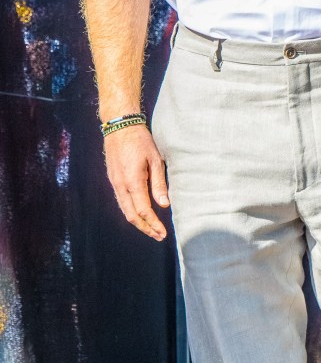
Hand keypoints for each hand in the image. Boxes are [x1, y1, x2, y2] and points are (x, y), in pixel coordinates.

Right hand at [103, 124, 169, 240]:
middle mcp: (121, 186)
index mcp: (133, 182)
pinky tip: (140, 213)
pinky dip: (131, 212)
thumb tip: (164, 204)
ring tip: (151, 229)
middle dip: (145, 228)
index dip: (153, 224)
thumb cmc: (141, 141)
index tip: (163, 233)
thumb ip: (159, 183)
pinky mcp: (113, 179)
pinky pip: (121, 201)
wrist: (120, 127)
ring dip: (138, 222)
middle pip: (131, 216)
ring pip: (125, 210)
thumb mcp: (155, 159)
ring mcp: (115, 183)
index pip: (143, 211)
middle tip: (158, 236)